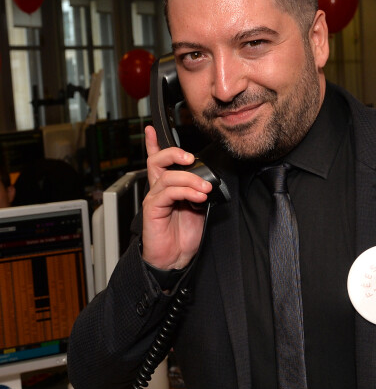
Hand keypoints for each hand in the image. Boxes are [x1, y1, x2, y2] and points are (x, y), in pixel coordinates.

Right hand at [141, 125, 212, 270]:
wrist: (175, 259)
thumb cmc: (185, 236)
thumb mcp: (199, 209)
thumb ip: (199, 192)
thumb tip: (209, 180)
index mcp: (169, 187)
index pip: (159, 160)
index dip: (154, 143)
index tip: (152, 129)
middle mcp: (159, 189)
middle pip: (158, 160)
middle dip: (174, 153)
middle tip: (191, 158)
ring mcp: (155, 198)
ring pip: (168, 175)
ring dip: (191, 179)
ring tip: (205, 189)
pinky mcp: (153, 209)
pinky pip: (168, 192)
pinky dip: (185, 191)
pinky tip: (198, 197)